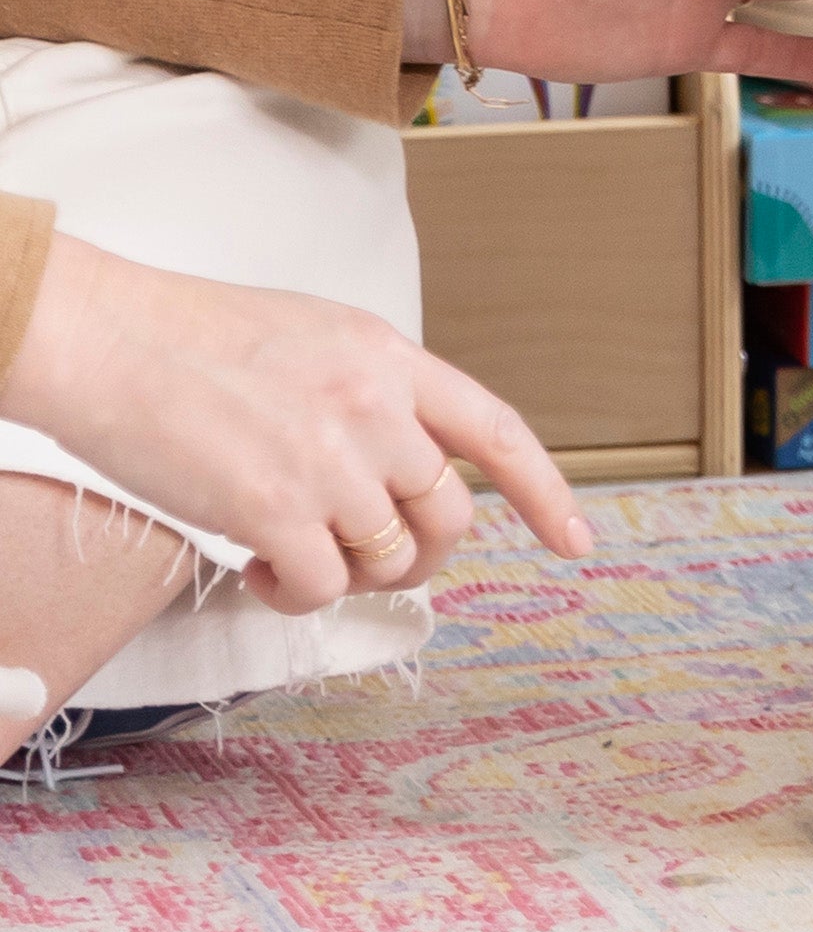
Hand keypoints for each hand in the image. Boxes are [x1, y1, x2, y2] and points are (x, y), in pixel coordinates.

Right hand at [0, 233, 590, 609]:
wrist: (118, 341)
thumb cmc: (201, 340)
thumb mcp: (323, 337)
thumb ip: (376, 393)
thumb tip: (403, 458)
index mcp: (393, 361)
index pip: (496, 431)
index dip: (545, 490)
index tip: (576, 538)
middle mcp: (377, 410)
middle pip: (446, 513)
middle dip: (418, 552)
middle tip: (364, 556)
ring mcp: (331, 462)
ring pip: (386, 557)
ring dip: (346, 574)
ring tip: (288, 550)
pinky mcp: (274, 510)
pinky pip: (322, 586)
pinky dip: (295, 593)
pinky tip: (256, 566)